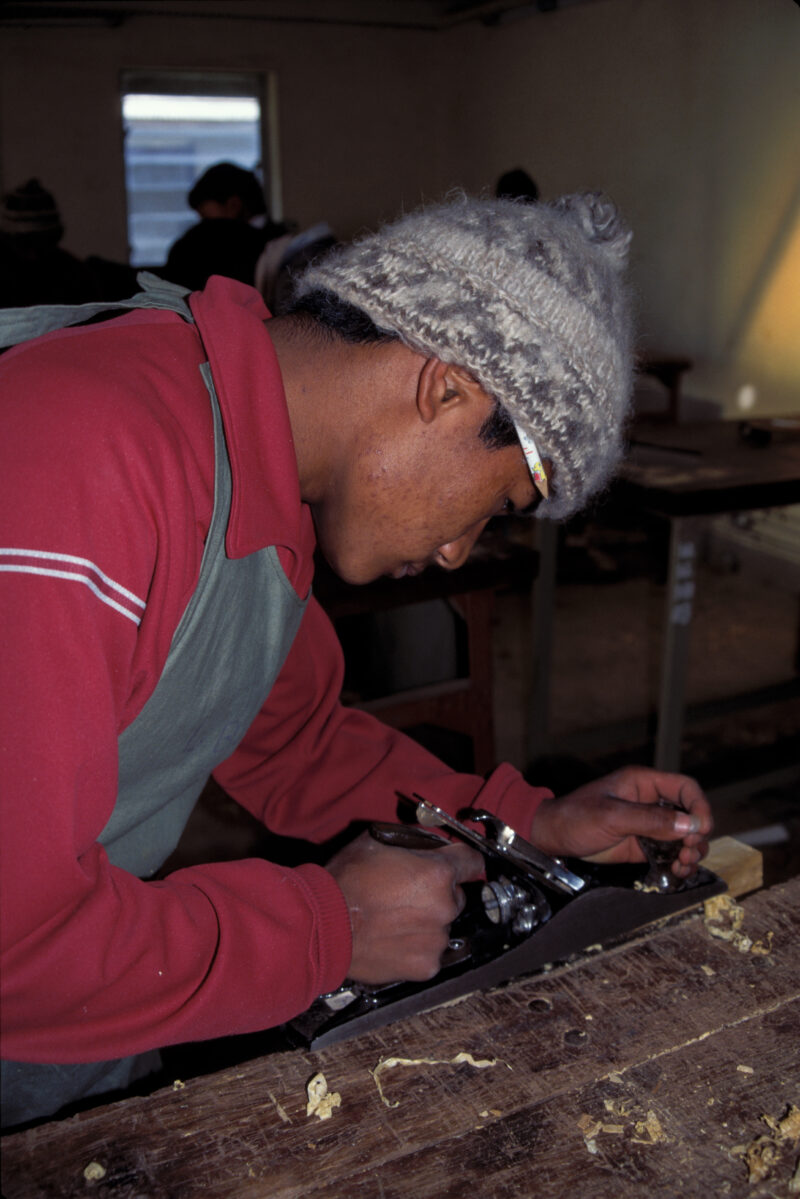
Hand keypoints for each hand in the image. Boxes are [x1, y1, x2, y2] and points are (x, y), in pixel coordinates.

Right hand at [326, 830, 483, 984]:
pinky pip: (430, 952)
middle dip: (437, 893)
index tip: (460, 863)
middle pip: (455, 895)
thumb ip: (411, 838)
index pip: (472, 861)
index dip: (463, 860)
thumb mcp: (376, 840)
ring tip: (393, 920)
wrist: (322, 927)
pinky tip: (392, 939)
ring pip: (442, 926)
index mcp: (437, 873)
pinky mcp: (426, 965)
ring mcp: (437, 939)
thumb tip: (429, 840)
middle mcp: (445, 906)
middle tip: (406, 894)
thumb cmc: (344, 883)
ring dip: (426, 922)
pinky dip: (416, 947)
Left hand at [529, 766, 712, 880]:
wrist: (551, 837)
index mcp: (643, 784)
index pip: (685, 788)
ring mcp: (647, 825)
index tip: (702, 829)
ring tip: (683, 865)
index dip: (699, 806)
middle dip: (696, 835)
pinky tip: (676, 872)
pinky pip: (669, 853)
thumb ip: (650, 820)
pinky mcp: (642, 846)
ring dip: (690, 851)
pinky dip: (677, 863)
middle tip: (689, 853)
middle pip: (689, 815)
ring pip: (683, 836)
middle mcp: (650, 802)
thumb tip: (689, 824)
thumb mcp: (612, 816)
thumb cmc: (575, 818)